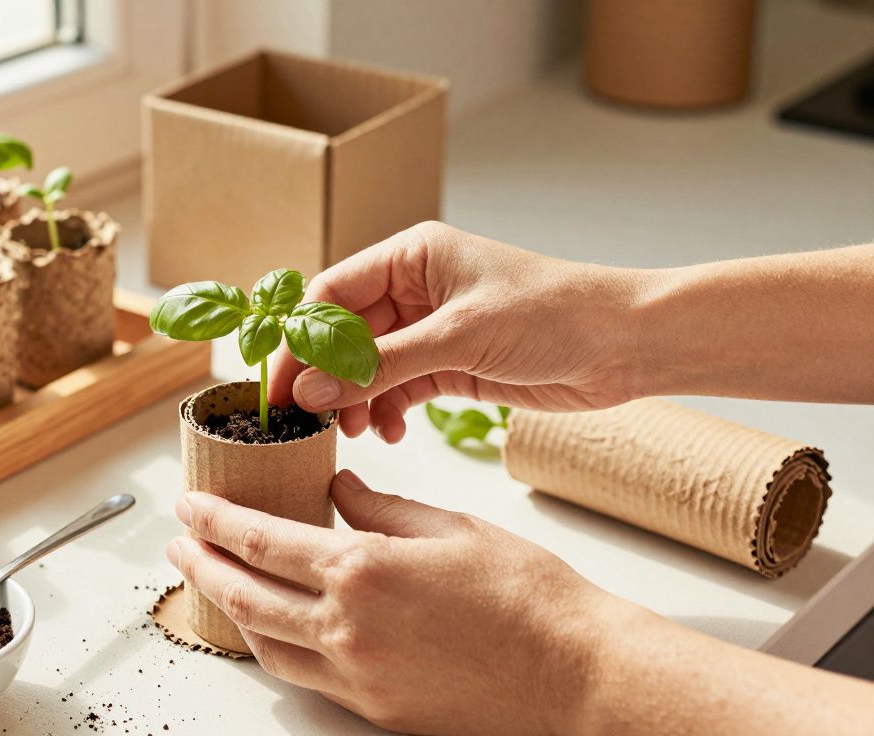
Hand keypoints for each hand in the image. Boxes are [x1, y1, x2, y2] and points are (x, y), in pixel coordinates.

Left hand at [166, 470, 610, 734]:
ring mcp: (357, 676)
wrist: (575, 675)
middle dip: (201, 565)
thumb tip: (342, 491)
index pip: (261, 540)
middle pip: (244, 594)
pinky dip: (278, 648)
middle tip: (179, 545)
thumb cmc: (528, 597)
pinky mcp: (375, 709)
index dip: (214, 521)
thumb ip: (381, 508)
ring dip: (232, 609)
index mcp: (363, 569)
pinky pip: (305, 677)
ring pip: (266, 644)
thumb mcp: (450, 528)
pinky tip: (277, 629)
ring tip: (219, 582)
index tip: (188, 506)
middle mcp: (347, 627)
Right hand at [270, 221, 643, 441]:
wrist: (626, 344)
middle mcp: (415, 289)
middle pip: (344, 334)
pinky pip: (399, 388)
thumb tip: (313, 394)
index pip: (331, 295)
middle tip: (306, 421)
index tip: (279, 388)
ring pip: (368, 367)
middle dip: (325, 378)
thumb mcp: (458, 338)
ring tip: (353, 433)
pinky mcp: (452, 365)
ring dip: (355, 400)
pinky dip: (388, 411)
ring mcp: (432, 329)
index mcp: (411, 257)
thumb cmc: (553, 315)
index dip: (299, 342)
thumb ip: (381, 367)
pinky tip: (390, 433)